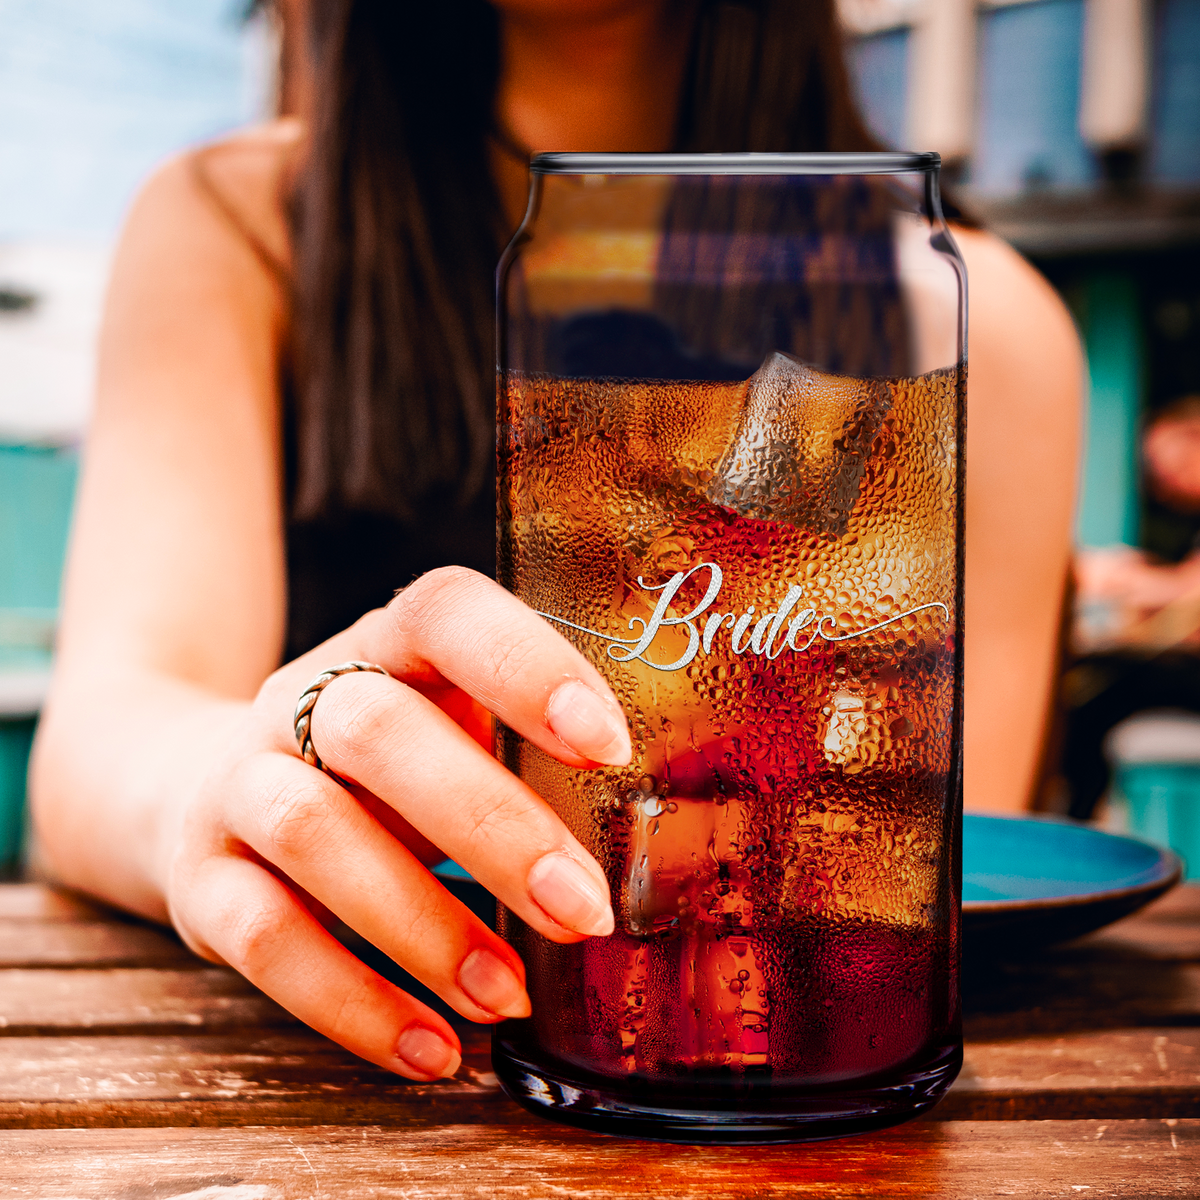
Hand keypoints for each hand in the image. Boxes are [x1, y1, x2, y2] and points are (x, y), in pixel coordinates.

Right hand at [163, 567, 631, 1079]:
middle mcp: (300, 699)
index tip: (608, 746)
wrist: (196, 787)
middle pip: (379, 732)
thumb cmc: (377, 767)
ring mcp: (239, 782)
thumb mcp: (444, 730)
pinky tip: (433, 1049)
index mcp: (387, 646)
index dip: (527, 667)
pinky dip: (353, 1004)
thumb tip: (651, 846)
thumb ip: (525, 760)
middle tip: (582, 912)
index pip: (447, 613)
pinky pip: (263, 938)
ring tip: (506, 995)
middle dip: (493, 827)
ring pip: (314, 832)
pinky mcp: (199, 878)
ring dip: (423, 926)